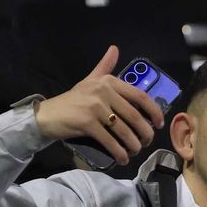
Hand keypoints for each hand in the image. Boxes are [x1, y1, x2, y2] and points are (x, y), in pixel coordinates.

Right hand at [34, 45, 164, 164]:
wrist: (47, 114)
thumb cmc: (72, 99)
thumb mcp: (89, 80)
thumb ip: (104, 66)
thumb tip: (115, 48)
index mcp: (108, 81)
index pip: (140, 96)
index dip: (154, 111)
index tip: (159, 124)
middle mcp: (103, 91)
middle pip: (134, 116)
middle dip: (145, 133)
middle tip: (147, 142)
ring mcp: (95, 107)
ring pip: (124, 130)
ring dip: (133, 145)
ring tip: (135, 152)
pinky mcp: (87, 123)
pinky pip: (110, 141)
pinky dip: (119, 152)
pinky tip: (123, 159)